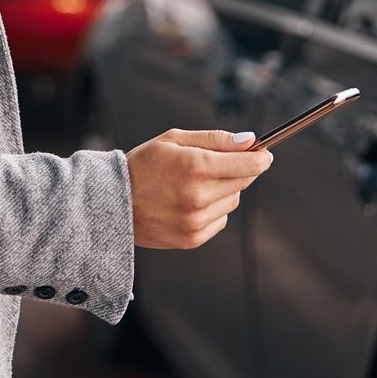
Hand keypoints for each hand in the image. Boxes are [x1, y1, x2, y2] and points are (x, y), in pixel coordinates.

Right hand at [125, 129, 274, 249]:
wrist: (112, 202)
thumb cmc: (143, 165)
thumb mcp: (174, 140)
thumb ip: (214, 139)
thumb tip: (250, 141)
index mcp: (194, 166)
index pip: (248, 165)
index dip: (261, 158)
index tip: (264, 154)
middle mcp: (198, 196)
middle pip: (243, 182)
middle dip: (240, 170)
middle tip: (224, 163)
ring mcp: (196, 220)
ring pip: (233, 201)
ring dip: (224, 190)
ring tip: (196, 184)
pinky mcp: (192, 238)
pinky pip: (220, 220)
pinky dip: (213, 210)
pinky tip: (189, 202)